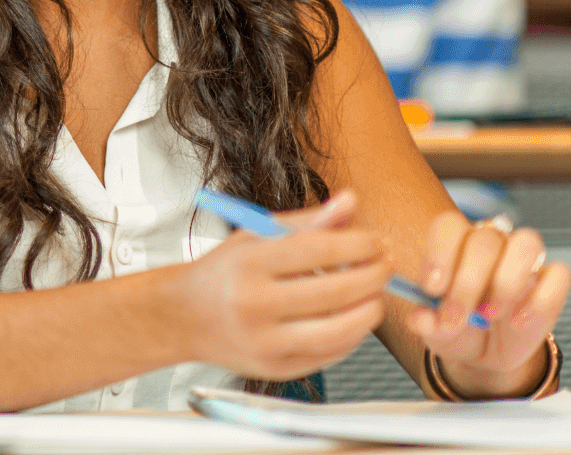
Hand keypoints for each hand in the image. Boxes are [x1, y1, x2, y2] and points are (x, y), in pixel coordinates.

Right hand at [167, 189, 389, 380]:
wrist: (183, 316)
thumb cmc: (224, 272)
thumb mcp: (255, 235)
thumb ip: (307, 221)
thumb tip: (350, 202)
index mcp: (248, 263)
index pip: (317, 250)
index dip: (357, 244)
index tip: (376, 241)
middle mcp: (254, 303)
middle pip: (332, 290)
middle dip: (372, 276)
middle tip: (386, 266)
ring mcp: (264, 341)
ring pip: (336, 330)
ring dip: (368, 311)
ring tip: (376, 295)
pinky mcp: (274, 368)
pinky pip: (327, 355)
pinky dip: (350, 336)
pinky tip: (355, 318)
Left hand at [412, 212, 570, 397]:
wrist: (488, 354)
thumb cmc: (459, 330)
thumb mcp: (437, 332)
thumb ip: (427, 323)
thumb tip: (419, 319)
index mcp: (456, 245)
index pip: (449, 225)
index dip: (440, 252)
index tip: (432, 289)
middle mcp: (492, 244)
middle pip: (485, 241)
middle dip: (467, 283)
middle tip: (455, 318)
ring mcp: (525, 261)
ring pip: (527, 242)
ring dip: (506, 281)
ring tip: (488, 314)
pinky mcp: (552, 284)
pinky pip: (558, 274)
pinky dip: (540, 299)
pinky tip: (518, 322)